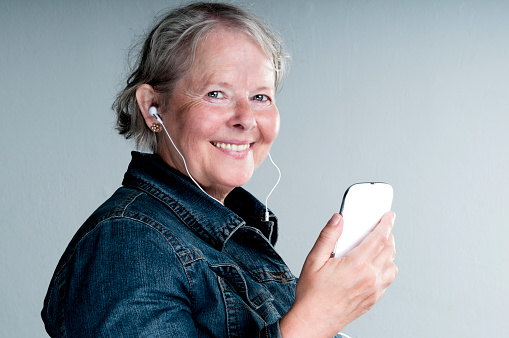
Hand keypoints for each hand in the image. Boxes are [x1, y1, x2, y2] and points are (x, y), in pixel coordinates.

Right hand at [280, 212, 397, 337]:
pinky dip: (386, 269)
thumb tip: (338, 219)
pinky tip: (374, 266)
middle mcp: (369, 278)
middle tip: (382, 228)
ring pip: (392, 266)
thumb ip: (328, 236)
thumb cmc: (312, 295)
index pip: (379, 238)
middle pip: (389, 250)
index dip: (386, 224)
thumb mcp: (314, 260)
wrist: (313, 321)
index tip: (389, 216)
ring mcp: (373, 290)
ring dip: (389, 253)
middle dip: (388, 235)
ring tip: (378, 247)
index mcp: (356, 265)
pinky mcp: (373, 300)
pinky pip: (388, 280)